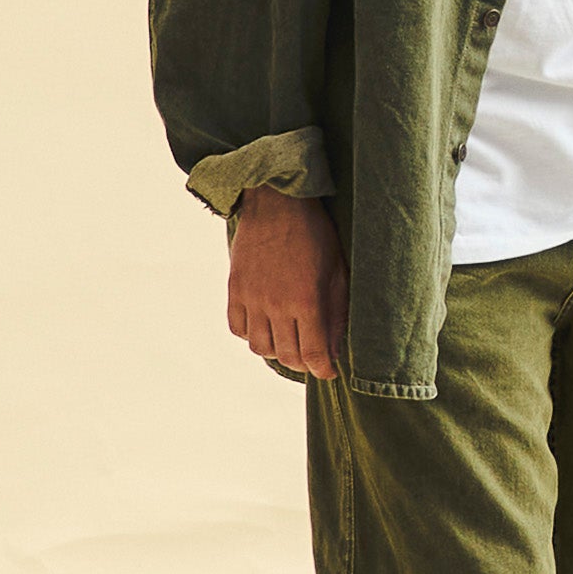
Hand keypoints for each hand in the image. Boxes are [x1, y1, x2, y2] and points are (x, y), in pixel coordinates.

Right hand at [226, 190, 345, 380]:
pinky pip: (238, 328)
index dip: (323, 370)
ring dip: (277, 350)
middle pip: (287, 356)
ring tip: (288, 340)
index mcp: (306, 301)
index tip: (329, 371)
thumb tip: (335, 349)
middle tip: (312, 355)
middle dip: (303, 362)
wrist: (276, 202)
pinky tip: (265, 326)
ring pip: (260, 348)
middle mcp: (276, 305)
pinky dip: (251, 334)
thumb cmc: (314, 234)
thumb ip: (337, 313)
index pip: (313, 355)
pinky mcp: (235, 289)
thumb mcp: (336, 271)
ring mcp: (252, 298)